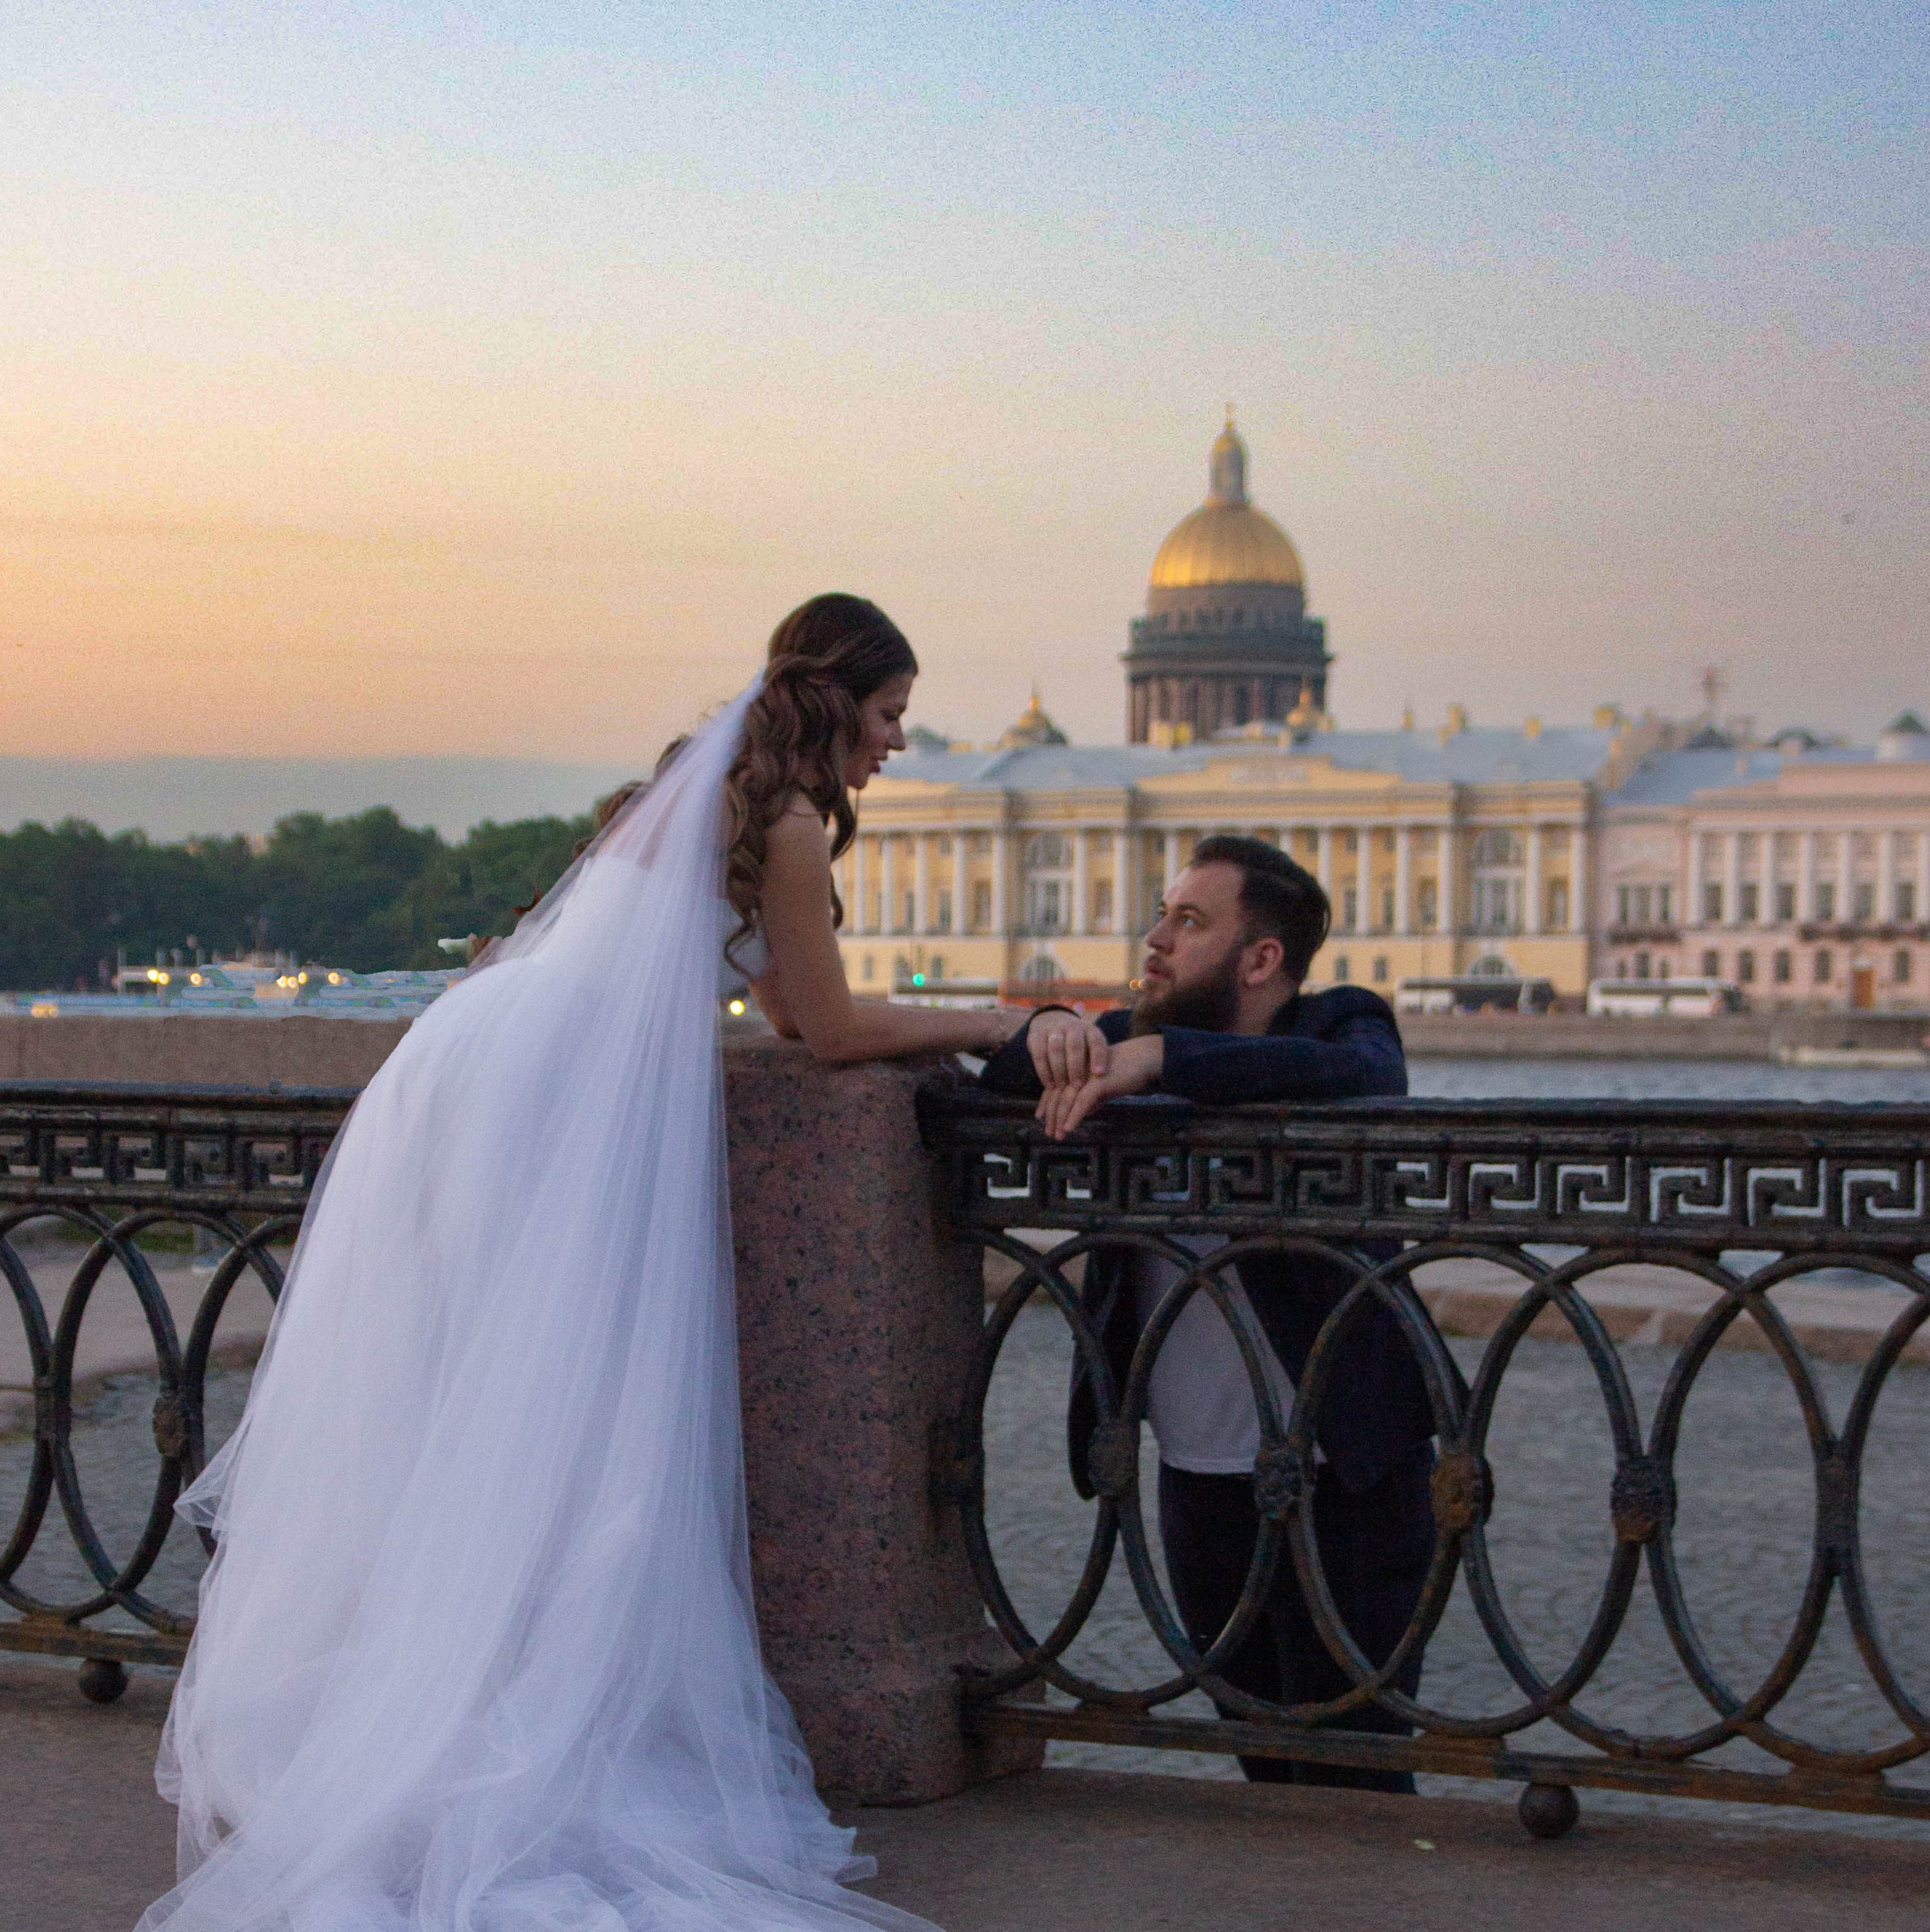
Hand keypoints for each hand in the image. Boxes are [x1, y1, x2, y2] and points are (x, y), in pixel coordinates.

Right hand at [1027, 1010, 1109, 1094]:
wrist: (1052, 1021)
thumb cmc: (1078, 1045)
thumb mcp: (1089, 1047)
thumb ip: (1095, 1062)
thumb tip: (1102, 1088)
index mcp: (1089, 1030)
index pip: (1096, 1041)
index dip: (1098, 1056)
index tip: (1099, 1073)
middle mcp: (1072, 1027)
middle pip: (1075, 1045)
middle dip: (1076, 1067)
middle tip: (1077, 1085)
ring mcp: (1053, 1029)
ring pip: (1056, 1049)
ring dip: (1059, 1070)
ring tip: (1062, 1087)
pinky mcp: (1036, 1035)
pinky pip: (1039, 1054)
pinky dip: (1044, 1071)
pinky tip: (1049, 1084)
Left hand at [1037, 1032, 1162, 1139]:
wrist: (1142, 1059)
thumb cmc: (1124, 1071)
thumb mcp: (1102, 1087)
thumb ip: (1091, 1099)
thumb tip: (1080, 1115)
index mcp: (1075, 1069)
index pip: (1056, 1088)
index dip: (1046, 1103)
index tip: (1039, 1117)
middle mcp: (1076, 1071)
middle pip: (1058, 1095)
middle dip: (1051, 1116)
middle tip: (1048, 1132)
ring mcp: (1085, 1076)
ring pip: (1067, 1100)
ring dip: (1060, 1120)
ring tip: (1057, 1135)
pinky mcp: (1097, 1082)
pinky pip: (1082, 1102)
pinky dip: (1073, 1116)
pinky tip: (1068, 1128)